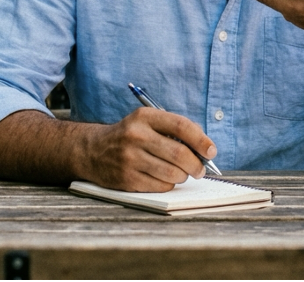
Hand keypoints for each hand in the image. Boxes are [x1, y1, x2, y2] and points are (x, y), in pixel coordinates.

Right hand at [77, 108, 215, 191]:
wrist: (92, 150)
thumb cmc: (129, 136)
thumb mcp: (147, 122)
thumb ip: (174, 129)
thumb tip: (204, 147)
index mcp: (145, 117)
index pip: (181, 126)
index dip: (201, 140)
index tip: (211, 151)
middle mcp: (136, 136)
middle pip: (179, 154)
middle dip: (197, 165)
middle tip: (201, 169)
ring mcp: (130, 158)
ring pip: (172, 173)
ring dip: (183, 176)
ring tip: (182, 174)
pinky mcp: (126, 178)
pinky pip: (160, 186)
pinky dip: (169, 184)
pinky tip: (165, 178)